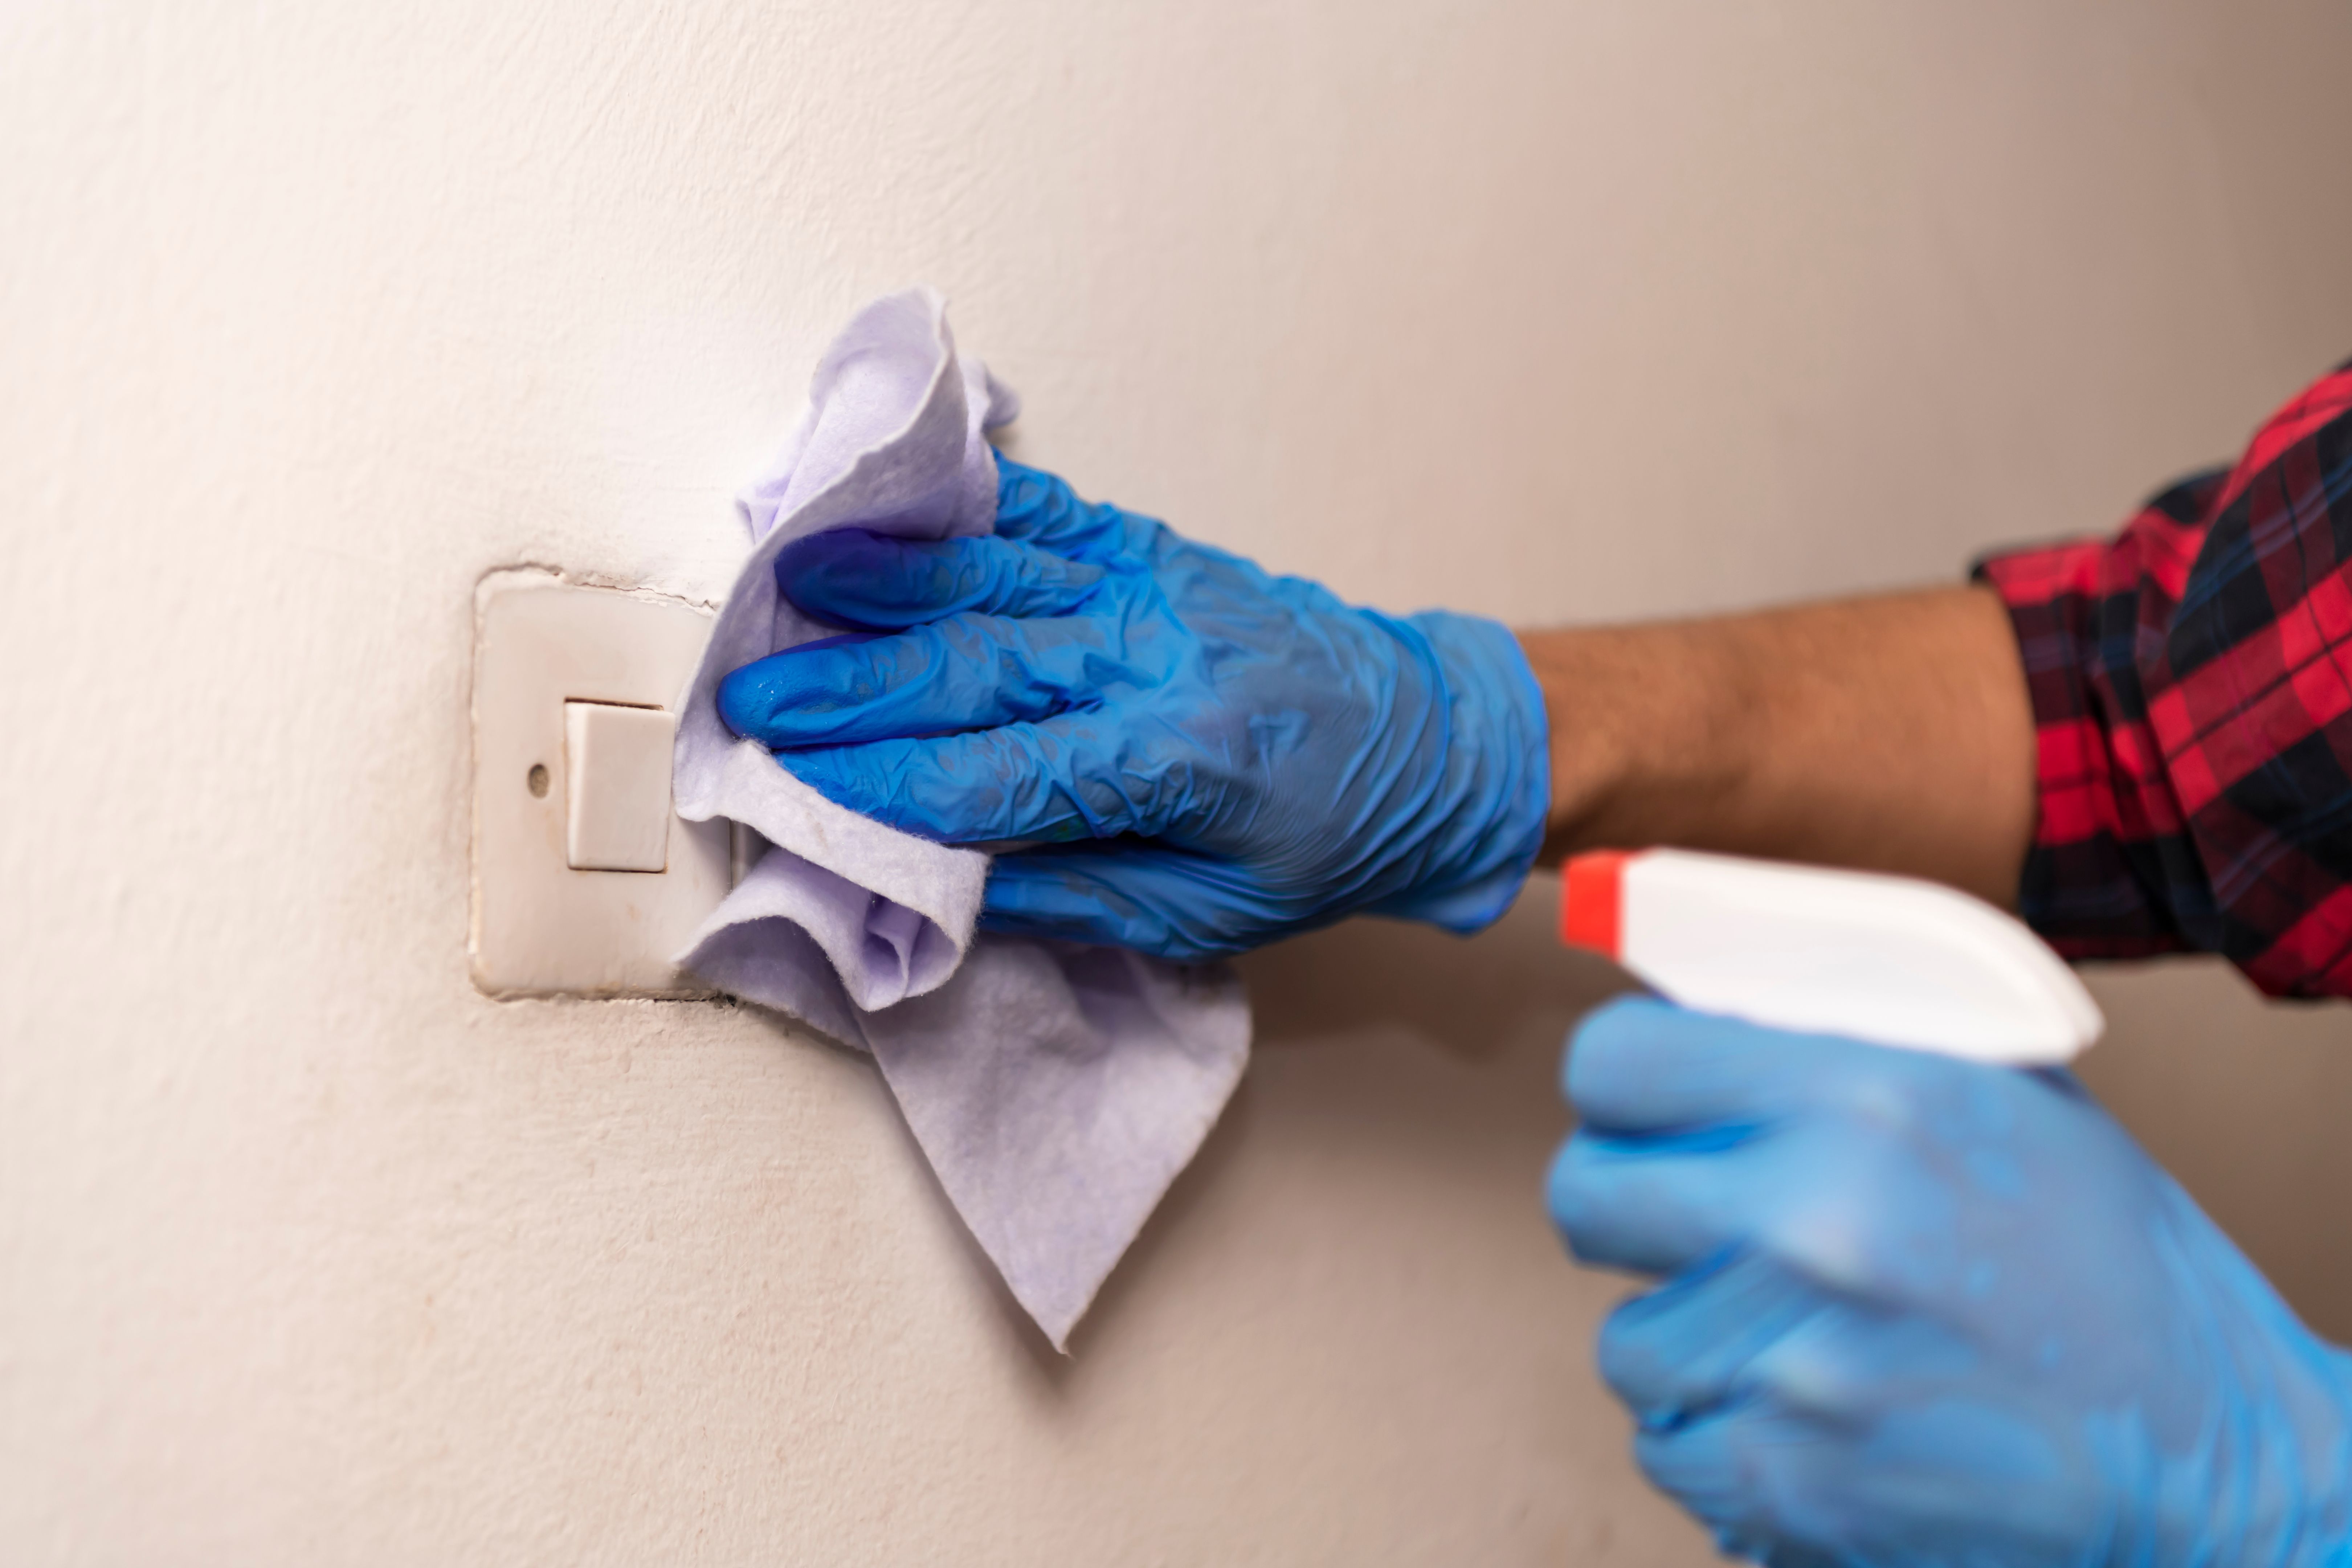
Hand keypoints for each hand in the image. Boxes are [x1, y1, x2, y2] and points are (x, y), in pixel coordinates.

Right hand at [716, 457, 1550, 959]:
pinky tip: (892, 499)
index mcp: (1182, 765)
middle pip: (977, 666)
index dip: (888, 789)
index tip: (794, 793)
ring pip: (997, 573)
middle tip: (751, 698)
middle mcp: (1162, 659)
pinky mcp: (1160, 549)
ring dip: (883, 578)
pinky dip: (965, 507)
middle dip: (851, 687)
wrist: (1442, 741)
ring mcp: (1159, 587)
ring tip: (785, 576)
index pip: (1001, 779)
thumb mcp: (1213, 915)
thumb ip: (1074, 897)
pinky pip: (1048, 515)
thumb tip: (945, 884)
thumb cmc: (1333, 838)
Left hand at [1547, 998, 2351, 1566]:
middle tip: (1694, 1223)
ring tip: (1790, 1334)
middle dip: (1630, 1204)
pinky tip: (1815, 1414)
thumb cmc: (2104, 1265)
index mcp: (1863, 1099)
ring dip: (1688, 1336)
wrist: (2201, 1452)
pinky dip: (1724, 1434)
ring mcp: (1791, 1360)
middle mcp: (1812, 1221)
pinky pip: (1668, 1442)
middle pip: (1584, 1192)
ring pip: (1626, 1338)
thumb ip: (1840, 1041)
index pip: (1613, 1062)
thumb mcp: (1999, 1094)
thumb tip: (1698, 1004)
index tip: (1644, 1106)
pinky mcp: (1783, 1476)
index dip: (1621, 1083)